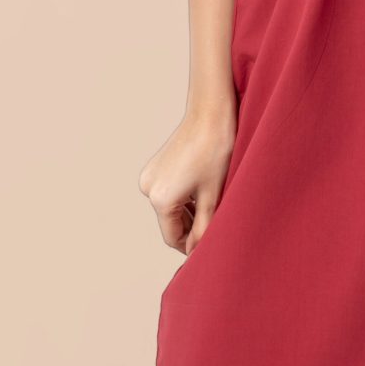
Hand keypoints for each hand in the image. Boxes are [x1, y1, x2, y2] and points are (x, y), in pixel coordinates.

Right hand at [138, 105, 236, 256]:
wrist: (211, 114)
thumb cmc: (216, 152)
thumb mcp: (213, 196)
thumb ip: (204, 228)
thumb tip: (195, 251)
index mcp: (161, 199)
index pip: (172, 237)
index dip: (191, 246)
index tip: (209, 248)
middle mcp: (148, 188)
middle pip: (170, 222)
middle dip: (191, 227)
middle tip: (216, 227)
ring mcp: (149, 176)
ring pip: (169, 208)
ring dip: (188, 212)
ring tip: (212, 207)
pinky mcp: (154, 167)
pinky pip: (168, 192)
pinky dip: (183, 197)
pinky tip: (203, 192)